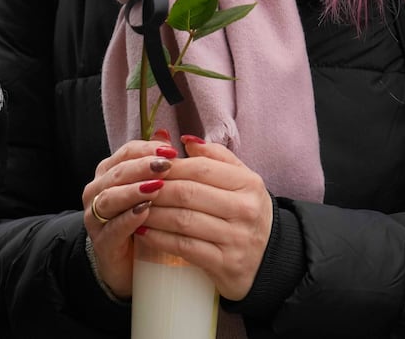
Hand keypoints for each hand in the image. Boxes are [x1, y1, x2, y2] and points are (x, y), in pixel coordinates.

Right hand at [81, 132, 179, 298]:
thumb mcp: (148, 189)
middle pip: (118, 172)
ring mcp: (95, 217)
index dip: (148, 149)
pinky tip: (145, 213)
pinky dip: (129, 219)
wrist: (125, 263)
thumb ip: (154, 163)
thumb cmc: (140, 220)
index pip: (126, 152)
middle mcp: (97, 191)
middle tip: (166, 165)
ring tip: (156, 187)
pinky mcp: (102, 242)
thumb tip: (166, 134)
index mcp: (109, 173)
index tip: (172, 150)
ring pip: (110, 198)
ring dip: (134, 191)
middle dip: (142, 167)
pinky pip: (113, 227)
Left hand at [137, 136, 273, 300]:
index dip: (171, 166)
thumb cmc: (246, 214)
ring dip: (152, 213)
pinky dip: (159, 238)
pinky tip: (143, 232)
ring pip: (183, 220)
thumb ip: (217, 157)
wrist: (270, 260)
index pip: (201, 168)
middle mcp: (245, 210)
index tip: (149, 165)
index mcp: (249, 184)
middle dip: (157, 189)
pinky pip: (184, 247)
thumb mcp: (243, 182)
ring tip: (134, 207)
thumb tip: (186, 140)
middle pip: (188, 193)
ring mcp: (235, 238)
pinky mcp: (225, 264)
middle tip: (135, 187)